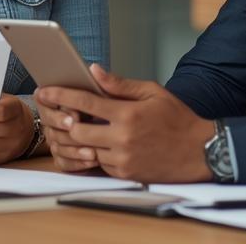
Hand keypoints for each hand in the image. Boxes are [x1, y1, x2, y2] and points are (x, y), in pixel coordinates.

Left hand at [36, 64, 212, 181]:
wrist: (200, 152)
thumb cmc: (177, 119)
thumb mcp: (152, 93)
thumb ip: (120, 84)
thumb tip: (94, 70)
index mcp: (127, 114)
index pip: (84, 101)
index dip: (60, 95)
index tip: (44, 91)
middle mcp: (122, 138)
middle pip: (77, 130)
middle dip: (63, 121)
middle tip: (56, 113)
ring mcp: (123, 159)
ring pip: (85, 149)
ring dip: (77, 139)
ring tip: (72, 127)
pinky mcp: (126, 174)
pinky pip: (99, 163)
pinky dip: (94, 153)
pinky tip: (95, 143)